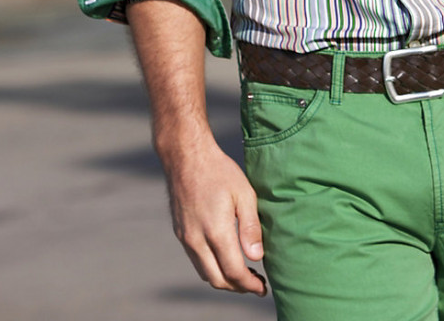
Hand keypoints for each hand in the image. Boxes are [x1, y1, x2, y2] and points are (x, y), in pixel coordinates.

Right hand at [162, 138, 266, 295]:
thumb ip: (251, 227)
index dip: (250, 285)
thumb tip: (257, 257)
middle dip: (238, 287)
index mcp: (216, 231)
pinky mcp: (180, 232)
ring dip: (224, 279)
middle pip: (217, 280)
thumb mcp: (244, 193)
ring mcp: (185, 237)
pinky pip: (196, 260)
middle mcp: (197, 240)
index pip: (234, 272)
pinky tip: (224, 258)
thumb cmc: (219, 171)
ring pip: (204, 273)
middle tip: (256, 284)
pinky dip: (211, 267)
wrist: (186, 156)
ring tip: (243, 274)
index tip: (263, 288)